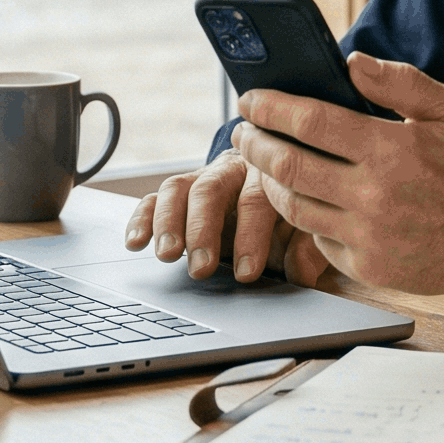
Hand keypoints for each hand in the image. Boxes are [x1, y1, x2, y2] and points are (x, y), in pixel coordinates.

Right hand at [121, 154, 332, 286]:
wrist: (277, 180)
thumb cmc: (292, 211)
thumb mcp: (308, 227)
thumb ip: (308, 248)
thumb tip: (302, 272)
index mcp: (269, 173)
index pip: (258, 199)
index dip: (251, 236)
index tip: (247, 273)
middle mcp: (232, 169)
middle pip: (211, 190)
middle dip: (203, 230)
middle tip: (201, 268)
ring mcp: (202, 178)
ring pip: (178, 189)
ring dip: (169, 223)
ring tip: (167, 255)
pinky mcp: (179, 192)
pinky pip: (154, 198)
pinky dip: (142, 218)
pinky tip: (135, 242)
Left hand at [233, 53, 443, 294]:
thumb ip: (400, 82)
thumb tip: (351, 62)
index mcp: (390, 149)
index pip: (309, 122)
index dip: (270, 108)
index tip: (250, 100)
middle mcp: (373, 195)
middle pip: (287, 166)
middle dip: (254, 144)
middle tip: (242, 131)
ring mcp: (368, 236)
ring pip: (294, 207)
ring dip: (268, 181)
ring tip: (263, 162)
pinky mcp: (369, 267)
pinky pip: (318, 240)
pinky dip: (304, 217)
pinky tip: (303, 198)